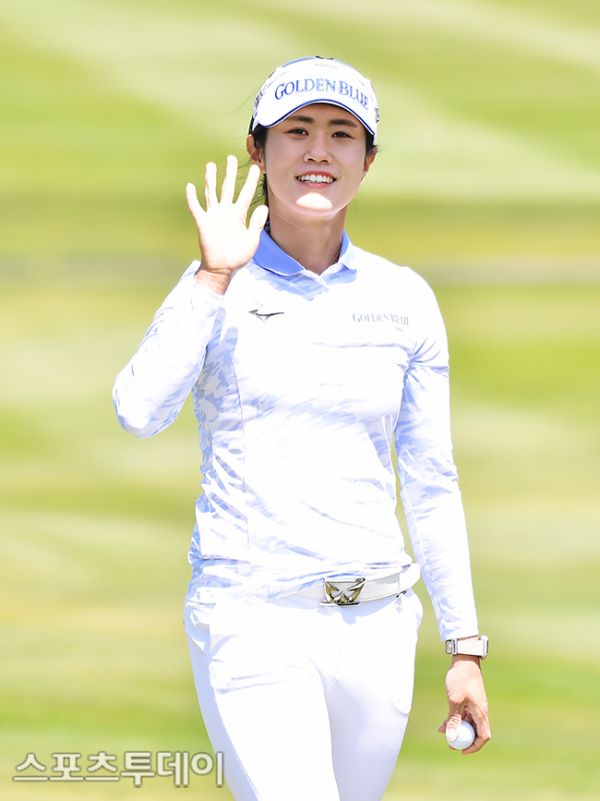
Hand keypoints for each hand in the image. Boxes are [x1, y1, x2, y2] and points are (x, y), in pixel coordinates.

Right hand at [186, 155, 268, 289]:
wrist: (222, 269)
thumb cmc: (238, 256)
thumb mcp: (252, 239)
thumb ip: (257, 222)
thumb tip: (264, 206)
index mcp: (238, 215)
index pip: (245, 194)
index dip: (250, 181)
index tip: (256, 167)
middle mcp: (225, 212)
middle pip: (228, 188)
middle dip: (230, 173)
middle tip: (232, 158)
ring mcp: (213, 216)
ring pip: (211, 193)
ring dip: (210, 179)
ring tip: (211, 165)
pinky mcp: (203, 223)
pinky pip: (196, 208)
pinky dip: (192, 198)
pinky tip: (190, 186)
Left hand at [439, 655, 490, 754]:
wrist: (464, 660)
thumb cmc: (461, 679)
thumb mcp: (454, 700)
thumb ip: (453, 720)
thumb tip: (451, 737)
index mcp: (481, 713)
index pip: (483, 736)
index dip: (474, 746)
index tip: (462, 751)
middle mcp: (480, 711)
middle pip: (475, 732)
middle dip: (463, 740)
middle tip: (450, 745)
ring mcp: (475, 705)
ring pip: (468, 723)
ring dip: (457, 729)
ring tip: (442, 731)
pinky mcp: (469, 700)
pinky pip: (464, 715)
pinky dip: (455, 719)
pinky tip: (443, 722)